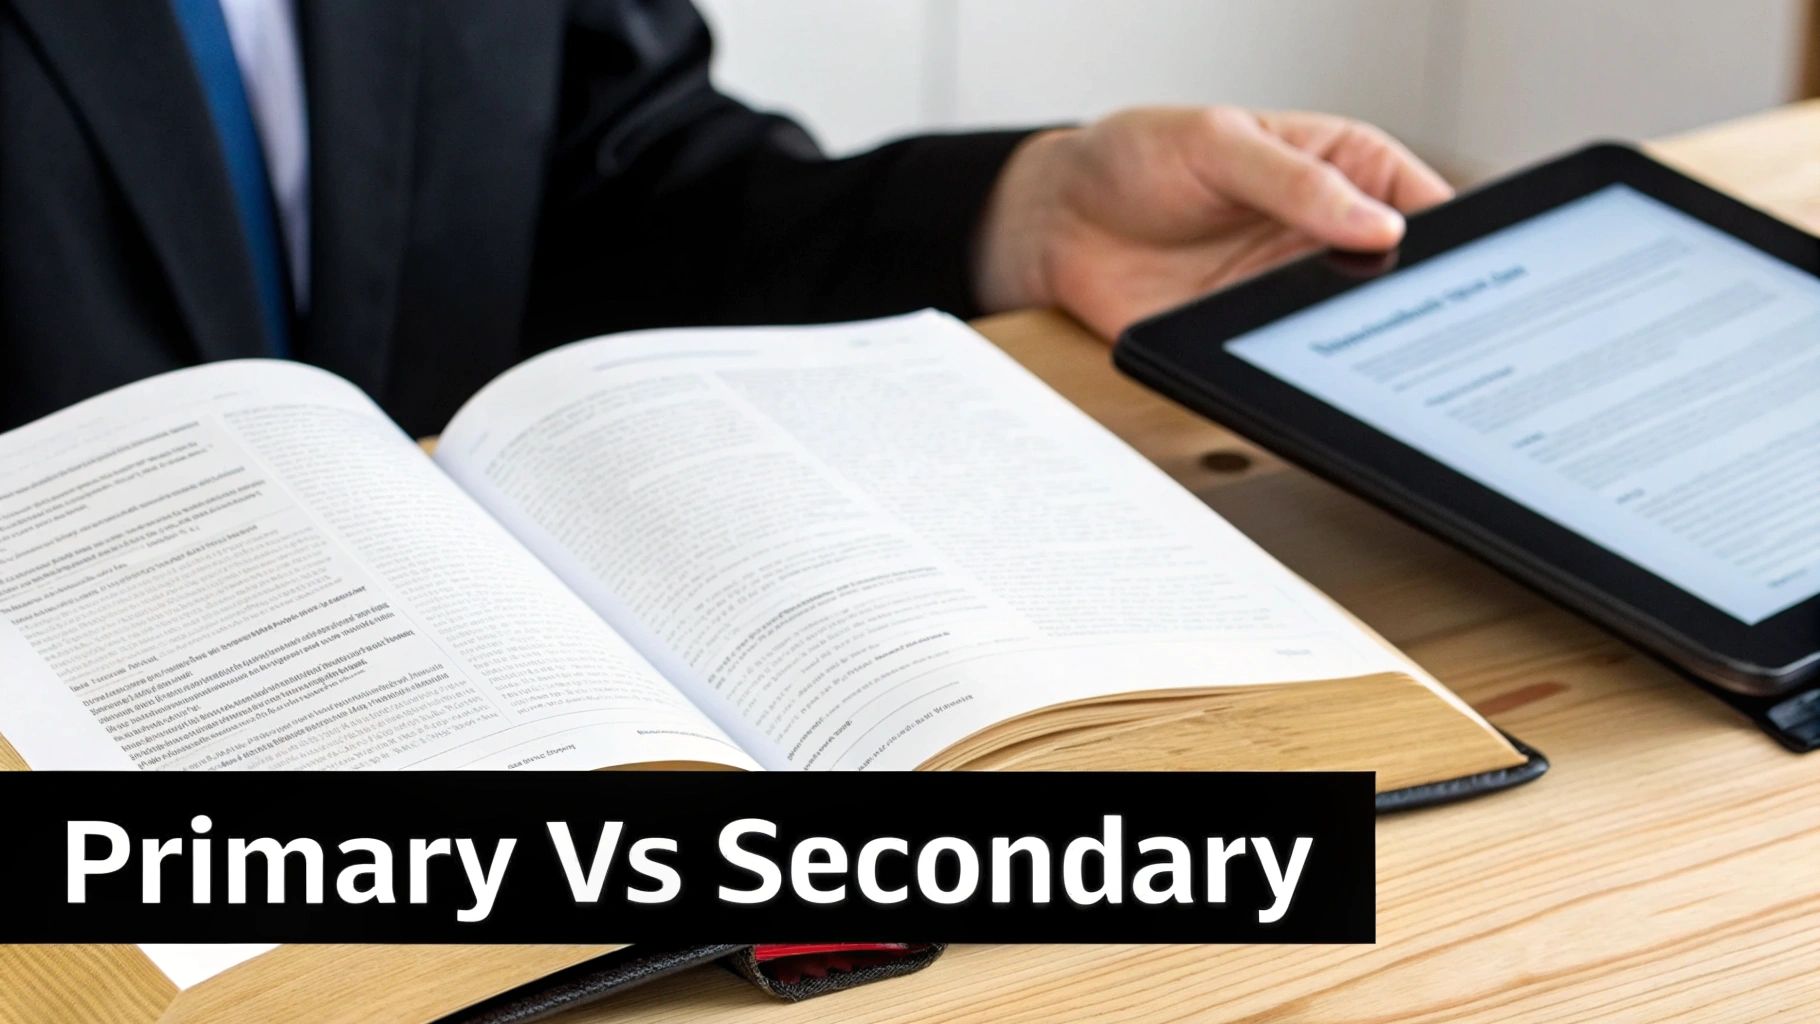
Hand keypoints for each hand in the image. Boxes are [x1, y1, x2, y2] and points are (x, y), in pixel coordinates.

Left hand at [972, 107, 1452, 338]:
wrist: (1054, 222)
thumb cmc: (1134, 158)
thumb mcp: (1217, 145)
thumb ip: (1296, 182)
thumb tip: (1380, 224)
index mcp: (1342, 168)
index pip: (1422, 206)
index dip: (1454, 241)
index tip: (1471, 272)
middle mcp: (1326, 234)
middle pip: (1402, 279)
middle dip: (1419, 307)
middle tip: (1433, 335)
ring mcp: (1291, 292)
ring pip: (1357, 333)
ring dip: (1365, 352)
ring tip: (1377, 368)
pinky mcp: (1253, 340)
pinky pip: (1297, 369)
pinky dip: (1309, 385)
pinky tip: (1313, 390)